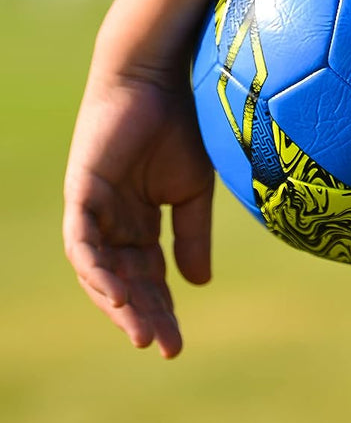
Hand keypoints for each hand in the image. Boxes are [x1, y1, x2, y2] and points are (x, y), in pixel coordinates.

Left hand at [63, 58, 213, 358]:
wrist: (163, 76)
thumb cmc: (183, 123)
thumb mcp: (194, 191)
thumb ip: (192, 236)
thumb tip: (198, 285)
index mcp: (139, 221)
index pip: (147, 278)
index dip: (162, 311)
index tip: (177, 346)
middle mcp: (111, 222)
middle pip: (123, 282)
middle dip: (142, 316)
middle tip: (162, 346)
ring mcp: (93, 209)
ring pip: (98, 271)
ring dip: (118, 303)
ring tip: (141, 330)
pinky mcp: (81, 192)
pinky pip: (82, 243)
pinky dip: (98, 271)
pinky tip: (118, 294)